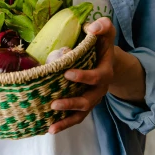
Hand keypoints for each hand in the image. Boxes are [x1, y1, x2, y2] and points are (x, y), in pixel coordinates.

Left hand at [47, 16, 115, 134]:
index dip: (83, 77)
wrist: (106, 59)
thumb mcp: (105, 31)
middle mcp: (99, 89)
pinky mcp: (83, 106)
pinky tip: (48, 128)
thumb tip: (92, 27)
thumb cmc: (101, 43)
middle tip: (54, 103)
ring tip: (50, 127)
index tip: (67, 73)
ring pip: (81, 114)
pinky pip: (74, 118)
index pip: (96, 77)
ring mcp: (91, 99)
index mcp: (104, 72)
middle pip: (88, 101)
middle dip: (71, 103)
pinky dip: (63, 125)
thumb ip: (102, 26)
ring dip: (66, 121)